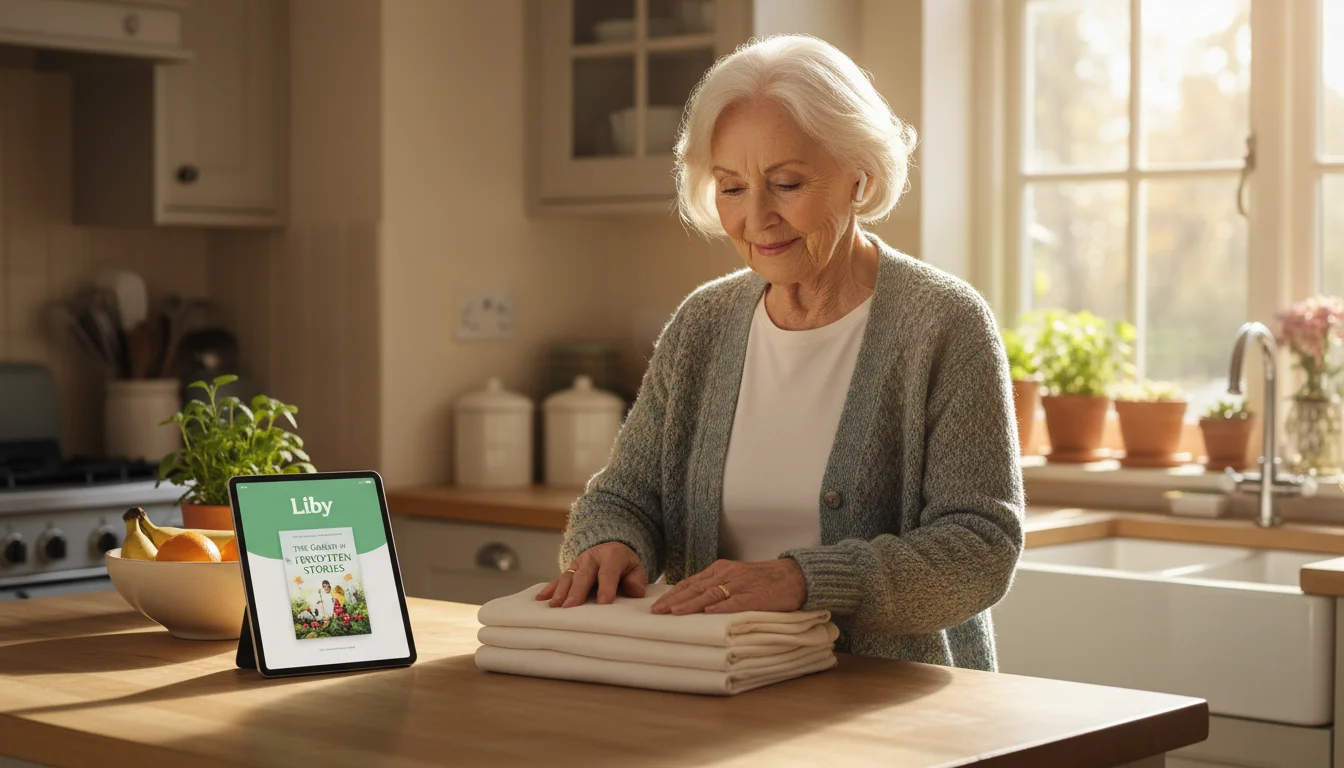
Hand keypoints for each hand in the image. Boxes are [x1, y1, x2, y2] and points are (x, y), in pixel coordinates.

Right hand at [536, 542, 646, 607]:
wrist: (611, 550)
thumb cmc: (625, 566)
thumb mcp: (636, 568)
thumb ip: (636, 579)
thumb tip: (635, 591)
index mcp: (612, 555)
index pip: (608, 572)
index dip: (606, 587)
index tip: (604, 603)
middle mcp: (592, 558)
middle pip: (583, 575)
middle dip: (577, 591)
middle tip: (570, 607)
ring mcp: (578, 563)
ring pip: (568, 577)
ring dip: (560, 592)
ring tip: (554, 606)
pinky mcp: (569, 570)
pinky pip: (558, 579)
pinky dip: (549, 589)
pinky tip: (540, 599)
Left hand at [651, 558, 806, 615]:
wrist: (795, 576)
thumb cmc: (763, 580)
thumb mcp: (736, 578)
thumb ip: (717, 587)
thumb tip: (693, 602)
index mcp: (721, 570)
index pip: (691, 582)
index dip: (673, 594)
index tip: (657, 605)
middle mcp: (728, 574)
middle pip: (696, 587)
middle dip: (675, 600)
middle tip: (657, 612)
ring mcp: (742, 584)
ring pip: (712, 594)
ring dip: (691, 604)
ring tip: (675, 612)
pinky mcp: (756, 596)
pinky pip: (737, 602)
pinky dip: (722, 607)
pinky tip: (709, 612)